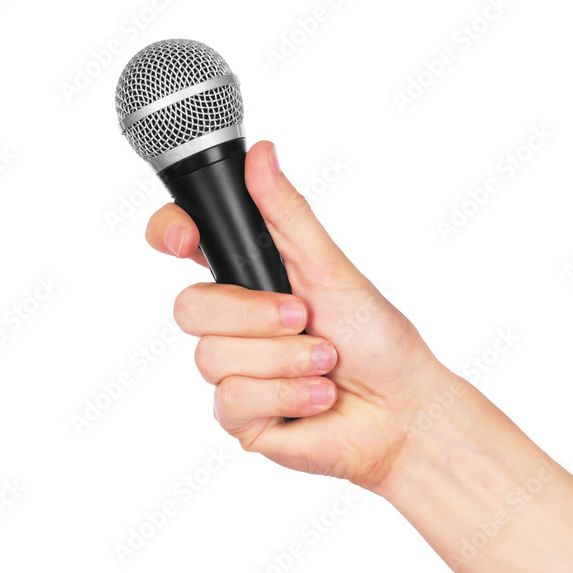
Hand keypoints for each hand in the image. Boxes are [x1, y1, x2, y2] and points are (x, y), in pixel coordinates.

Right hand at [146, 140, 449, 490]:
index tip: (185, 239)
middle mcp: (235, 324)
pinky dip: (286, 394)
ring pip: (211, 357)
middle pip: (189, 306)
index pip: (185, 244)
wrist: (401, 409)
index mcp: (252, 277)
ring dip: (284, 359)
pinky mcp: (240, 418)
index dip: (171, 233)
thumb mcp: (333, 269)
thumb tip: (262, 154)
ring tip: (326, 363)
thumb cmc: (376, 339)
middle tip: (303, 317)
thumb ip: (288, 217)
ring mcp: (233, 372)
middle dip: (253, 315)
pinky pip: (231, 400)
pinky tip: (318, 396)